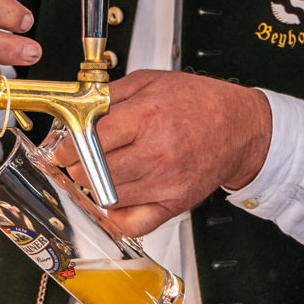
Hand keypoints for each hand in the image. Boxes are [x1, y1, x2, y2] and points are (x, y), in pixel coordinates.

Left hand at [53, 70, 272, 236]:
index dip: (66, 145)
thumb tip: (76, 108)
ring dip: (95, 186)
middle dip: (76, 165)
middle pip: (92, 171)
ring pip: (107, 196)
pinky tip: (118, 198)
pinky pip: (132, 223)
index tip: (61, 147)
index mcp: (149, 116)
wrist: (243, 127)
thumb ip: (111, 94)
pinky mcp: (175, 202)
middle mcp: (157, 152)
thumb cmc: (201, 102)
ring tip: (101, 172)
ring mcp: (167, 181)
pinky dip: (117, 215)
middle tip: (78, 158)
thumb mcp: (152, 81)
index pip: (90, 139)